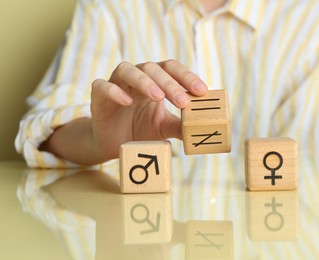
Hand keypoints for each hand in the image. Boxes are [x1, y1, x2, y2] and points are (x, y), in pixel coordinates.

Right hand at [90, 60, 206, 160]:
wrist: (113, 144)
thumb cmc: (140, 130)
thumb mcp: (163, 128)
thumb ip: (179, 126)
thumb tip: (200, 129)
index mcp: (155, 80)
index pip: (171, 68)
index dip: (187, 77)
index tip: (202, 91)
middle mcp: (136, 77)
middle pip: (153, 68)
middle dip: (170, 84)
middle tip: (183, 101)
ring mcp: (116, 84)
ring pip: (127, 70)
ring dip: (145, 81)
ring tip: (158, 97)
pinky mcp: (98, 96)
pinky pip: (102, 86)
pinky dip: (114, 91)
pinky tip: (127, 101)